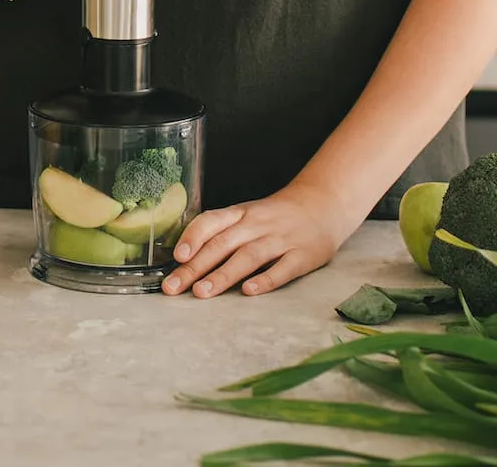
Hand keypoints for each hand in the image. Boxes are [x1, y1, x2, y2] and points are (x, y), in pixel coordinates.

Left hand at [161, 185, 350, 297]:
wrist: (323, 205)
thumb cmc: (275, 216)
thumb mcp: (247, 215)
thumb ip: (221, 233)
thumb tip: (185, 259)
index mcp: (240, 214)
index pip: (211, 222)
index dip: (192, 238)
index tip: (176, 257)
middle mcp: (257, 225)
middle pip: (222, 244)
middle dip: (195, 267)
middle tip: (173, 287)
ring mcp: (280, 240)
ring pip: (248, 257)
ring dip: (223, 275)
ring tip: (201, 292)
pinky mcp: (302, 256)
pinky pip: (282, 268)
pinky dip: (265, 280)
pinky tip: (249, 291)